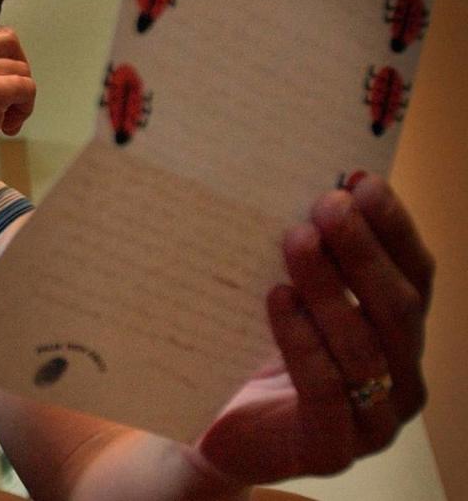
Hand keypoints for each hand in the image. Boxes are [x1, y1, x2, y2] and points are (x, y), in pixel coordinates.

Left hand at [188, 174, 432, 485]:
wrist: (217, 429)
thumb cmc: (260, 355)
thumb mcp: (290, 298)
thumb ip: (311, 258)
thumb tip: (312, 189)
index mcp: (400, 338)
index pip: (415, 275)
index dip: (394, 228)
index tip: (363, 182)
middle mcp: (401, 380)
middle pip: (395, 307)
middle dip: (362, 250)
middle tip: (327, 205)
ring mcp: (373, 423)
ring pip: (362, 346)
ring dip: (330, 287)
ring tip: (296, 240)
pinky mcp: (331, 450)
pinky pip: (324, 390)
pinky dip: (302, 341)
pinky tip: (278, 298)